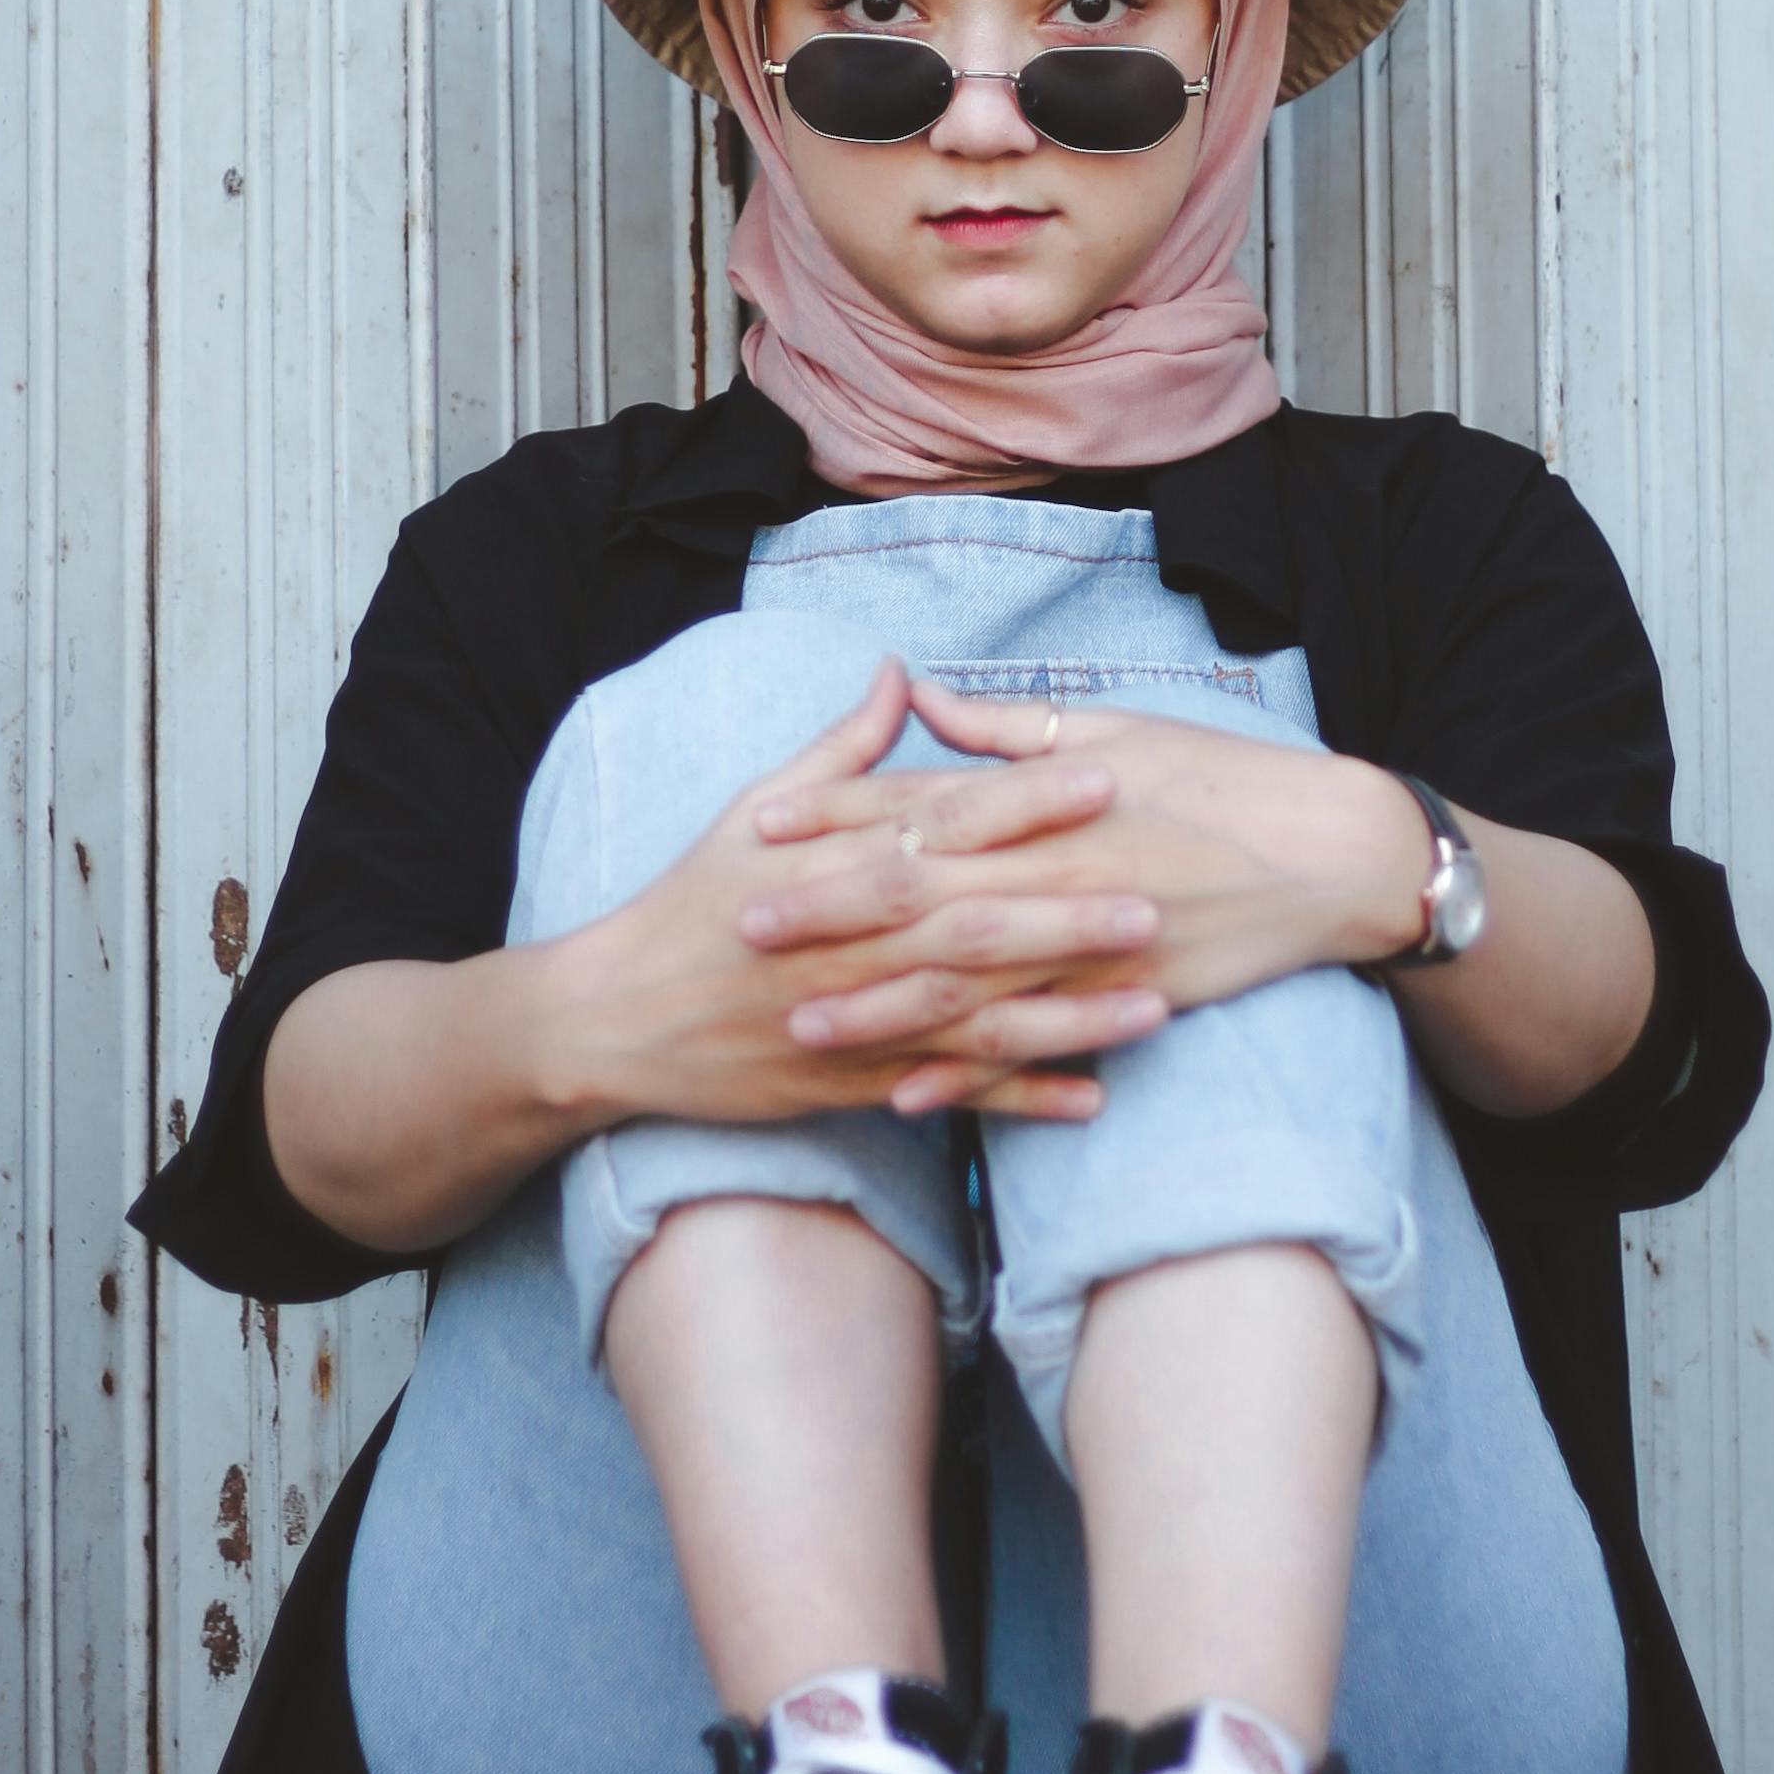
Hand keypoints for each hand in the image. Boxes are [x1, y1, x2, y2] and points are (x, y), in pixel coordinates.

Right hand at [546, 659, 1172, 1128]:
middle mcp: (852, 942)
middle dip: (1067, 913)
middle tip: (1158, 900)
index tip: (1104, 778)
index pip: (947, 822)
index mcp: (836, 863)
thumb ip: (842, 751)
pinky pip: (949, 1094)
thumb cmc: (691, 901)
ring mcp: (855, 1021)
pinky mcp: (853, 1085)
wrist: (616, 1017)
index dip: (1027, 801)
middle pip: (975, 922)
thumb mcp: (754, 808)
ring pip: (977, 1018)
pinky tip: (1093, 1097)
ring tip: (1156, 1006)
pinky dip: (1020, 1099)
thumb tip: (899, 674)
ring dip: (1068, 1014)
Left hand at [743, 675, 1433, 1112]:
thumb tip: (921, 693)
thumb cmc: (1219, 778)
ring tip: (803, 1025)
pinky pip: (1037, 1043)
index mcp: (1051, 798)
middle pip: (927, 894)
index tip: (762, 822)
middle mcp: (1062, 871)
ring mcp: (1094, 944)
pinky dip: (975, 1073)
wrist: (1331, 853)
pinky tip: (912, 1093)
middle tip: (745, 926)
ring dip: (883, 1007)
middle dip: (832, 912)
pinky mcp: (1126, 999)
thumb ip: (1007, 725)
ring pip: (972, 980)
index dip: (840, 812)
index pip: (925, 802)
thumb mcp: (1114, 727)